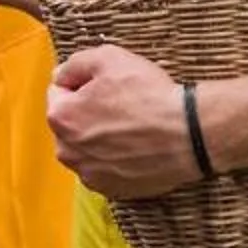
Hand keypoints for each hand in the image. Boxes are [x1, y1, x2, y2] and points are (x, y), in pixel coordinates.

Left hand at [45, 44, 201, 200]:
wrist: (188, 133)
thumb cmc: (149, 95)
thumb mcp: (108, 58)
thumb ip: (74, 64)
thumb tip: (61, 76)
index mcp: (61, 118)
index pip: (58, 93)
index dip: (82, 84)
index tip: (106, 85)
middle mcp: (68, 152)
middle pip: (71, 123)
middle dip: (88, 112)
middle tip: (121, 104)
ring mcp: (90, 174)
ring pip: (88, 148)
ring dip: (101, 136)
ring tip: (132, 126)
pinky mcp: (113, 190)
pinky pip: (106, 168)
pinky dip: (116, 158)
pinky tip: (137, 146)